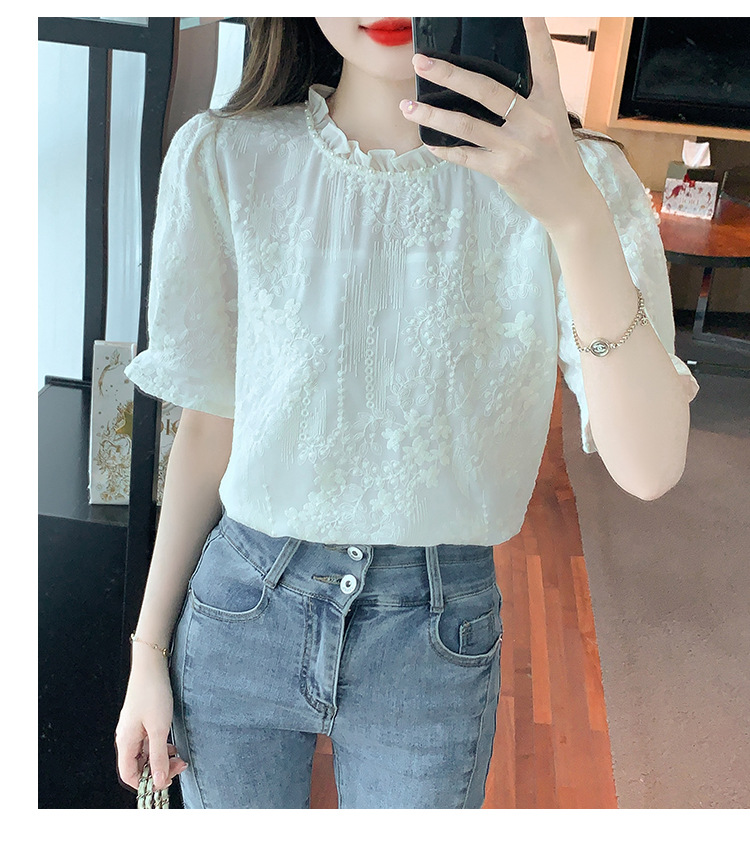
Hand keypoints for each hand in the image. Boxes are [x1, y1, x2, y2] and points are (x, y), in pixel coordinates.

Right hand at [115, 657, 187, 792]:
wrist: (151, 666)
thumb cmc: (152, 693)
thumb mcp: (159, 728)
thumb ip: (158, 756)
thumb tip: (157, 781)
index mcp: (125, 742)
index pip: (129, 775)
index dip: (147, 782)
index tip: (166, 780)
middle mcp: (126, 737)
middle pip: (138, 765)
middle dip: (158, 770)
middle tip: (179, 766)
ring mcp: (133, 729)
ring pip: (145, 754)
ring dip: (161, 758)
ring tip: (179, 756)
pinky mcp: (141, 721)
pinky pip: (148, 742)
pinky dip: (160, 747)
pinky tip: (172, 745)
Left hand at [399, 17, 601, 233]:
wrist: (569, 202)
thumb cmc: (558, 160)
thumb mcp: (554, 124)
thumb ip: (530, 105)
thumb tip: (490, 90)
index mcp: (550, 103)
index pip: (544, 61)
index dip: (536, 33)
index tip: (525, 10)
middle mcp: (534, 121)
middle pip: (486, 89)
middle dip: (449, 74)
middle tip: (421, 62)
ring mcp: (517, 147)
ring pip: (466, 125)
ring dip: (432, 115)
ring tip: (408, 107)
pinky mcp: (504, 170)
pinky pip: (466, 157)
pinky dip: (445, 150)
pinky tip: (429, 144)